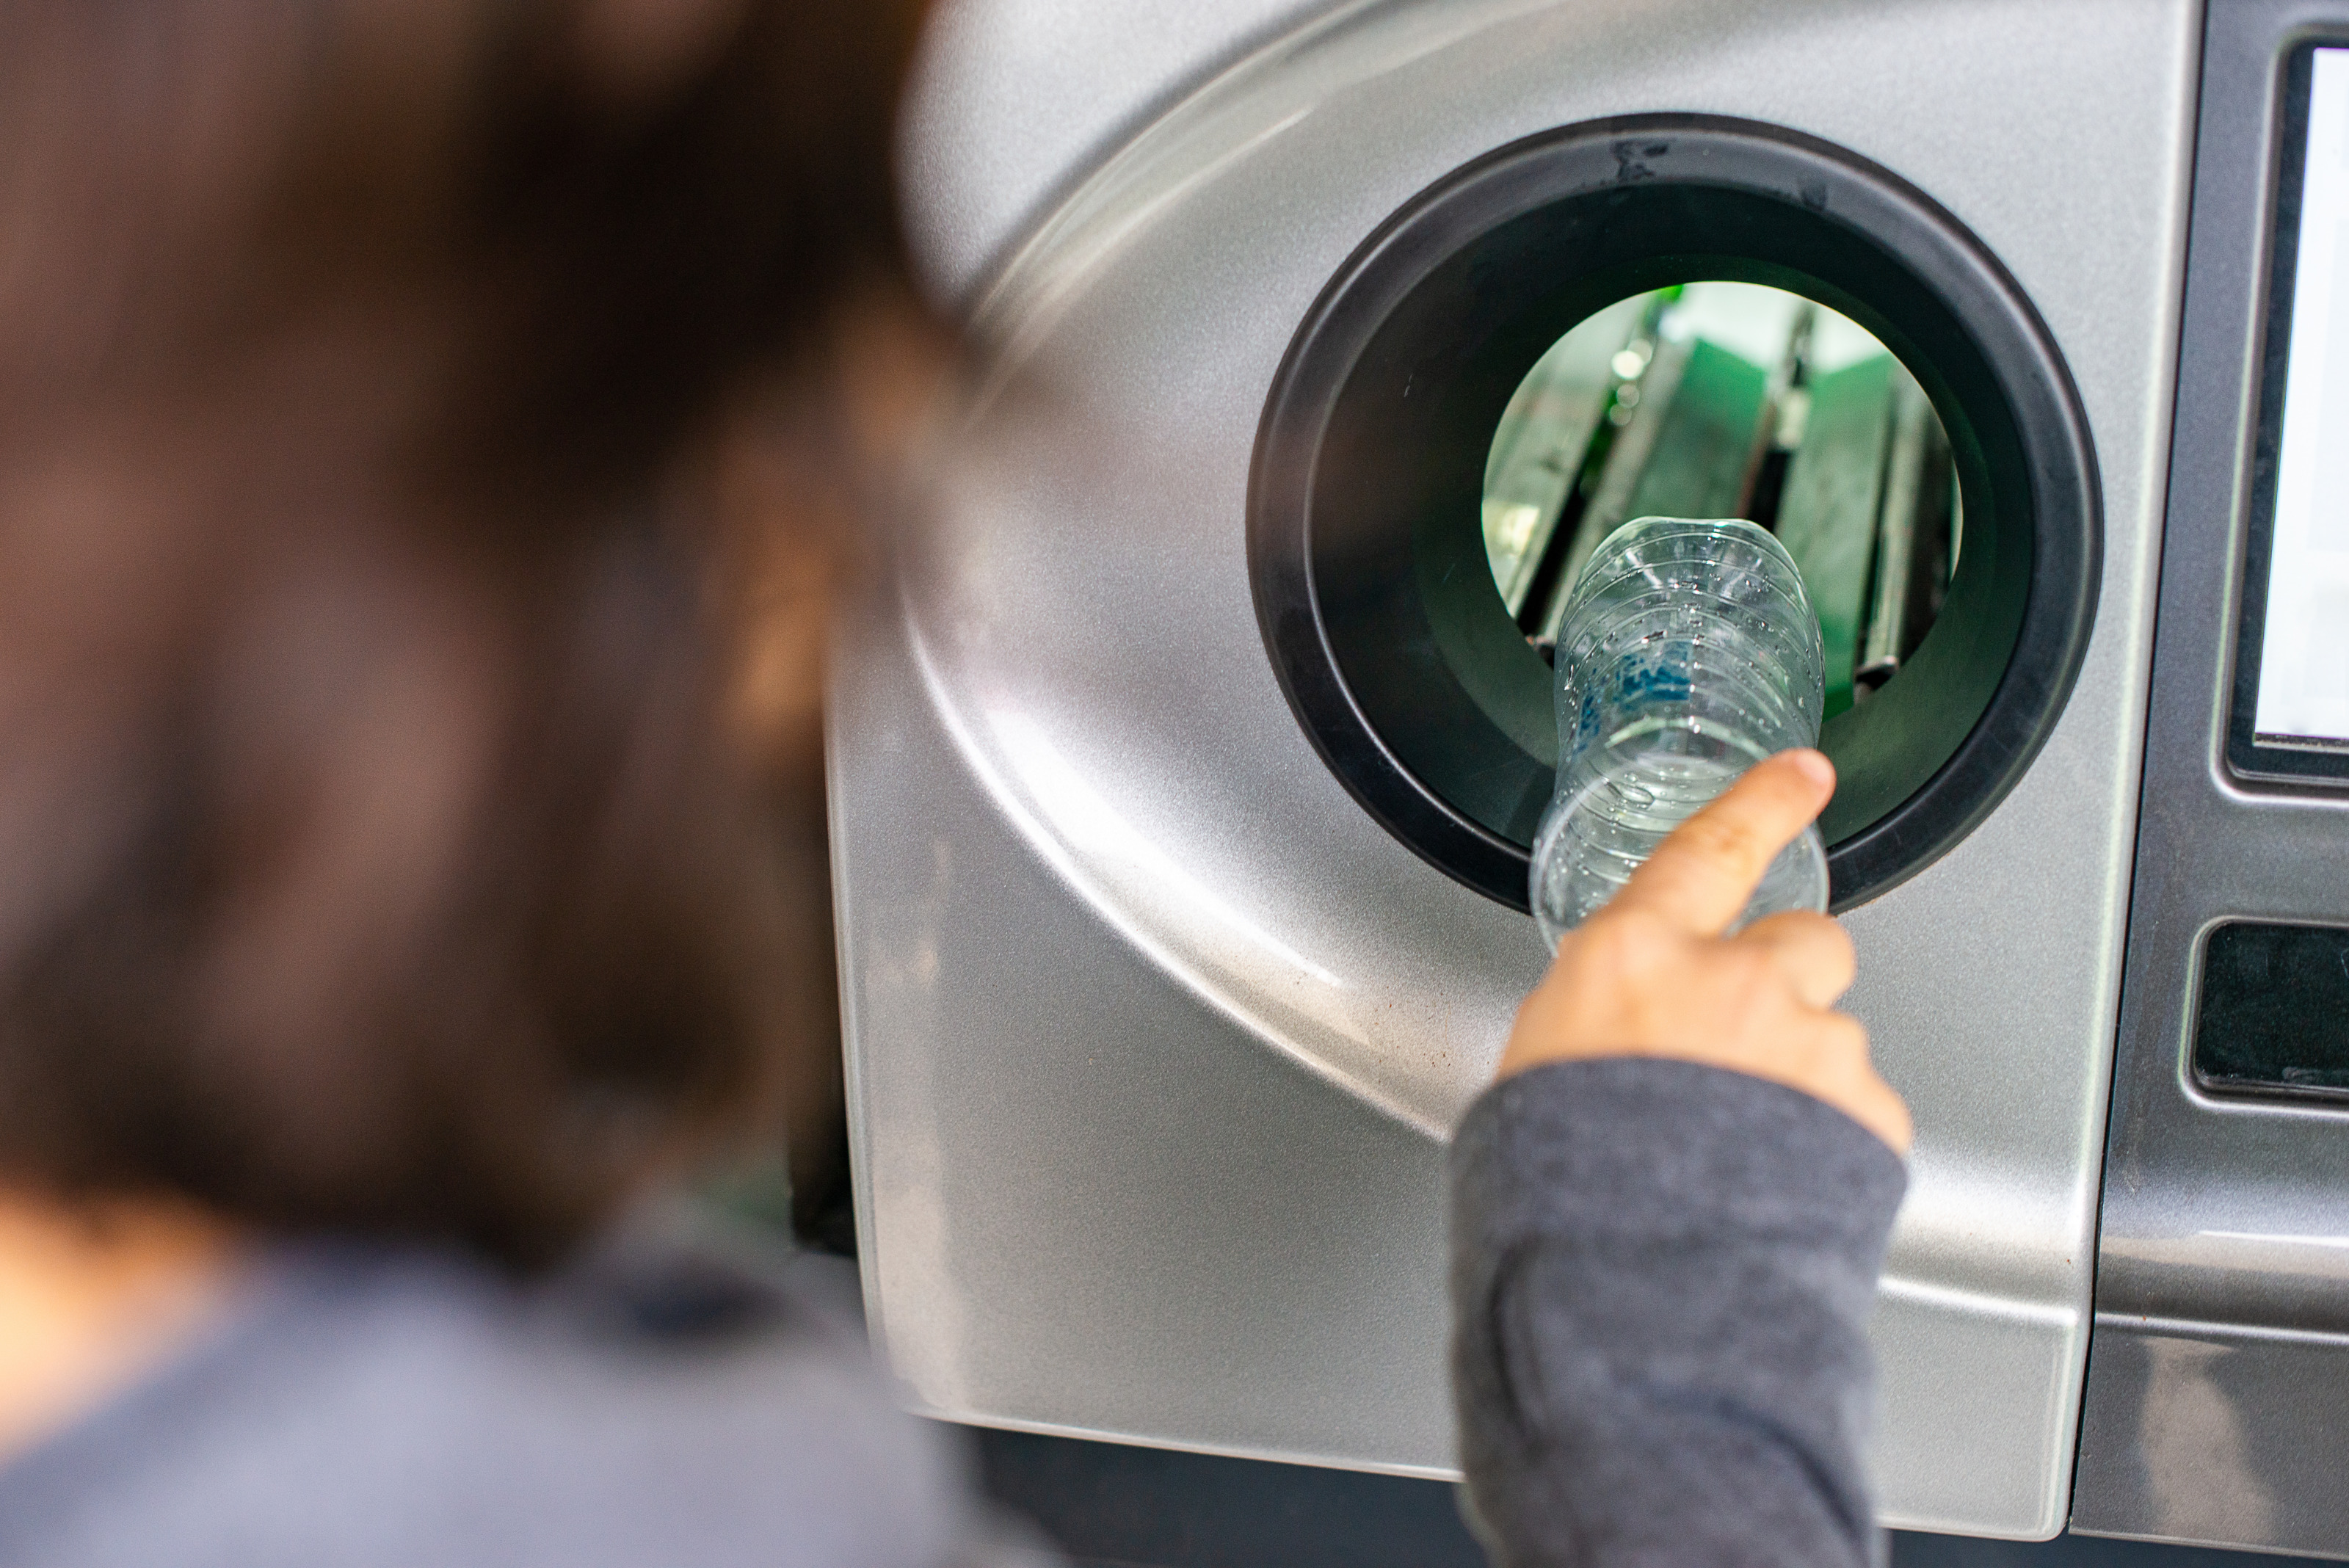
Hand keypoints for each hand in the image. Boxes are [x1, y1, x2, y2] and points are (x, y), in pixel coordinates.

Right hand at [1499, 749, 1910, 1153]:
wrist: (1633, 1289)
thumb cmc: (1560, 1188)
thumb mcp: (1541, 1067)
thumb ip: (1605, 1019)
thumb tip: (1625, 1028)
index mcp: (1633, 957)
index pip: (1711, 846)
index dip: (1765, 801)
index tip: (1805, 773)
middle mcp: (1730, 982)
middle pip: (1807, 940)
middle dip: (1791, 979)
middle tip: (1748, 1046)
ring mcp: (1808, 1045)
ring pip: (1836, 1034)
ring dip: (1806, 1074)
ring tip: (1750, 1151)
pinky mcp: (1865, 1114)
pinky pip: (1862, 1110)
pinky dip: (1834, 1141)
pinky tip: (1782, 1184)